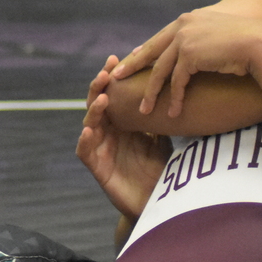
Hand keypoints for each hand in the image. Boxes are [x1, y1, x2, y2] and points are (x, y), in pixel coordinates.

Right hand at [77, 57, 172, 221]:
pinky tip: (89, 130)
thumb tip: (176, 88)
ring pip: (90, 124)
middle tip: (108, 70)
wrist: (158, 204)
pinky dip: (85, 141)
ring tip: (103, 96)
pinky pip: (85, 152)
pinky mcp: (98, 169)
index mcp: (122, 124)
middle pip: (99, 104)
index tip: (122, 58)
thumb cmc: (160, 171)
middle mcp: (109, 133)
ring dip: (94, 110)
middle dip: (101, 86)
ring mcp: (101, 150)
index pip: (116, 94)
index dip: (116, 77)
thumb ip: (160, 116)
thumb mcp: (163, 138)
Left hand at [111, 9, 261, 117]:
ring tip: (145, 109)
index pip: (161, 37)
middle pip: (152, 50)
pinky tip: (173, 111)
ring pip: (161, 70)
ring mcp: (185, 38)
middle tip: (118, 78)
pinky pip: (177, 81)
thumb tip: (203, 56)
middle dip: (133, 66)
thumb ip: (208, 40)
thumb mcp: (224, 37)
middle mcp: (184, 25)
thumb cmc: (250, 42)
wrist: (261, 44)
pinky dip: (174, 98)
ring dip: (152, 92)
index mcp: (190, 19)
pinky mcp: (189, 54)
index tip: (134, 59)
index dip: (146, 50)